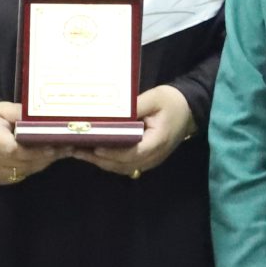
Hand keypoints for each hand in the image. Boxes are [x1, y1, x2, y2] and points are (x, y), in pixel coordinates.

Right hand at [0, 101, 60, 187]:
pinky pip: (21, 175)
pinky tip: (46, 157)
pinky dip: (35, 166)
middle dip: (46, 155)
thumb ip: (22, 113)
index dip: (34, 150)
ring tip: (62, 151)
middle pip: (22, 161)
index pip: (12, 149)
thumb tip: (44, 115)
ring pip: (25, 170)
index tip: (52, 145)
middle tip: (67, 147)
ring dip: (44, 161)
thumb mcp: (3, 109)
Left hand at [71, 84, 193, 178]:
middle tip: (75, 150)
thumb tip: (111, 114)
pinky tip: (92, 153)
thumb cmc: (172, 102)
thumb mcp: (155, 98)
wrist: (189, 110)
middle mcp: (153, 156)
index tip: (95, 147)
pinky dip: (108, 161)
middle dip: (99, 159)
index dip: (113, 153)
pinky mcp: (145, 159)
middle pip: (123, 165)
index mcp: (158, 141)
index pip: (134, 153)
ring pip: (121, 168)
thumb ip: (134, 107)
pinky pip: (124, 165)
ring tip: (77, 152)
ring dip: (100, 162)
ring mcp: (149, 160)